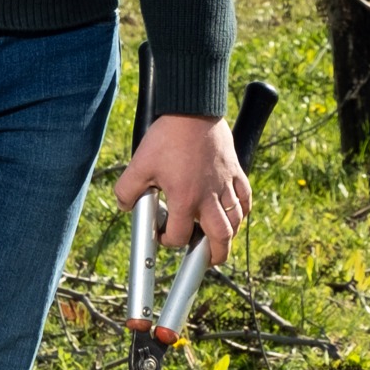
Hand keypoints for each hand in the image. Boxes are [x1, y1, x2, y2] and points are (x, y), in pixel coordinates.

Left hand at [113, 113, 250, 265]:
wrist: (193, 110)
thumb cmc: (167, 136)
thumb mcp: (139, 164)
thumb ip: (127, 189)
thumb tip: (124, 206)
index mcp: (185, 199)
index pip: (179, 236)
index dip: (167, 240)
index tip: (162, 234)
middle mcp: (209, 197)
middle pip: (221, 239)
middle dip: (215, 255)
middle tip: (207, 258)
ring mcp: (225, 184)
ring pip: (236, 221)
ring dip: (228, 234)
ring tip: (219, 239)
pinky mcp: (235, 171)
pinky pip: (245, 198)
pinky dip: (242, 210)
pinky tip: (236, 212)